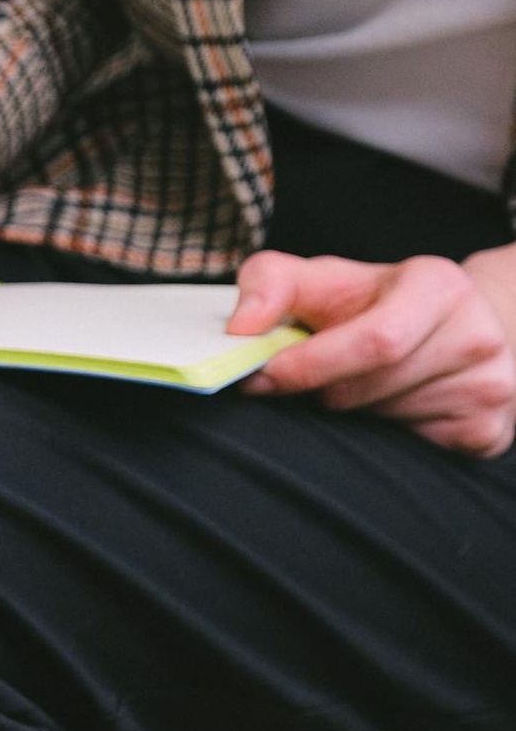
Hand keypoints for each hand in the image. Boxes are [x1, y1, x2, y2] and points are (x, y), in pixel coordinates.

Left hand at [231, 248, 515, 456]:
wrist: (462, 326)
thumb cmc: (379, 304)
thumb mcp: (325, 280)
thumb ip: (271, 285)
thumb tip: (240, 328)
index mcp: (439, 287)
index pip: (375, 341)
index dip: (309, 366)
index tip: (263, 376)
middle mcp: (477, 335)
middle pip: (368, 390)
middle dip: (324, 391)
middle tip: (318, 379)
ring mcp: (490, 387)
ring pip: (384, 423)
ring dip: (352, 413)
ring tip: (363, 384)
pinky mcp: (488, 431)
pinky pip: (410, 449)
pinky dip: (384, 436)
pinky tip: (394, 405)